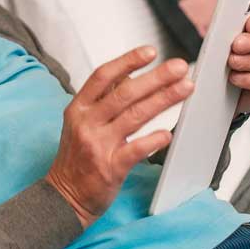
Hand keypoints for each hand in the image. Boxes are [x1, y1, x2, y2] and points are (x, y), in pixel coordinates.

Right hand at [45, 47, 194, 228]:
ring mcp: (98, 145)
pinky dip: (153, 140)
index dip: (127, 61)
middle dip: (156, 77)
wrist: (65, 196)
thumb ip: (102, 99)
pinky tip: (168, 133)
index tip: (150, 52)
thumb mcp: (80, 122)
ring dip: (163, 99)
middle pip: (125, 93)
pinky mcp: (110, 168)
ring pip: (135, 116)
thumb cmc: (77, 158)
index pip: (103, 76)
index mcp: (78, 108)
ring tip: (184, 89)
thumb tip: (128, 74)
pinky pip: (136, 150)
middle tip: (179, 67)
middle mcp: (86, 123)